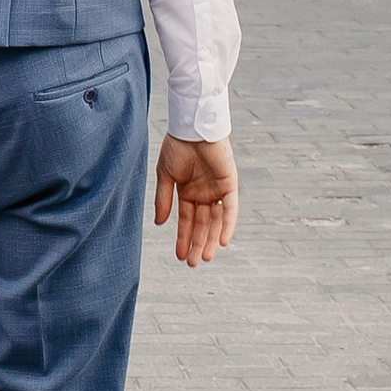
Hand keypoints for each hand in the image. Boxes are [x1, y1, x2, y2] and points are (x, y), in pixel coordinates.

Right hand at [154, 132, 237, 267]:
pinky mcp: (230, 183)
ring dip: (212, 239)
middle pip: (202, 224)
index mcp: (187, 191)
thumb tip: (160, 224)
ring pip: (216, 220)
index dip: (183, 238)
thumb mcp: (165, 175)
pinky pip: (231, 208)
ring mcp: (217, 189)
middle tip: (193, 264)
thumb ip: (163, 199)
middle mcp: (203, 193)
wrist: (191, 127)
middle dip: (198, 243)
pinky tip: (223, 241)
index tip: (180, 256)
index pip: (187, 221)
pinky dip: (228, 225)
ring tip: (206, 257)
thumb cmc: (176, 146)